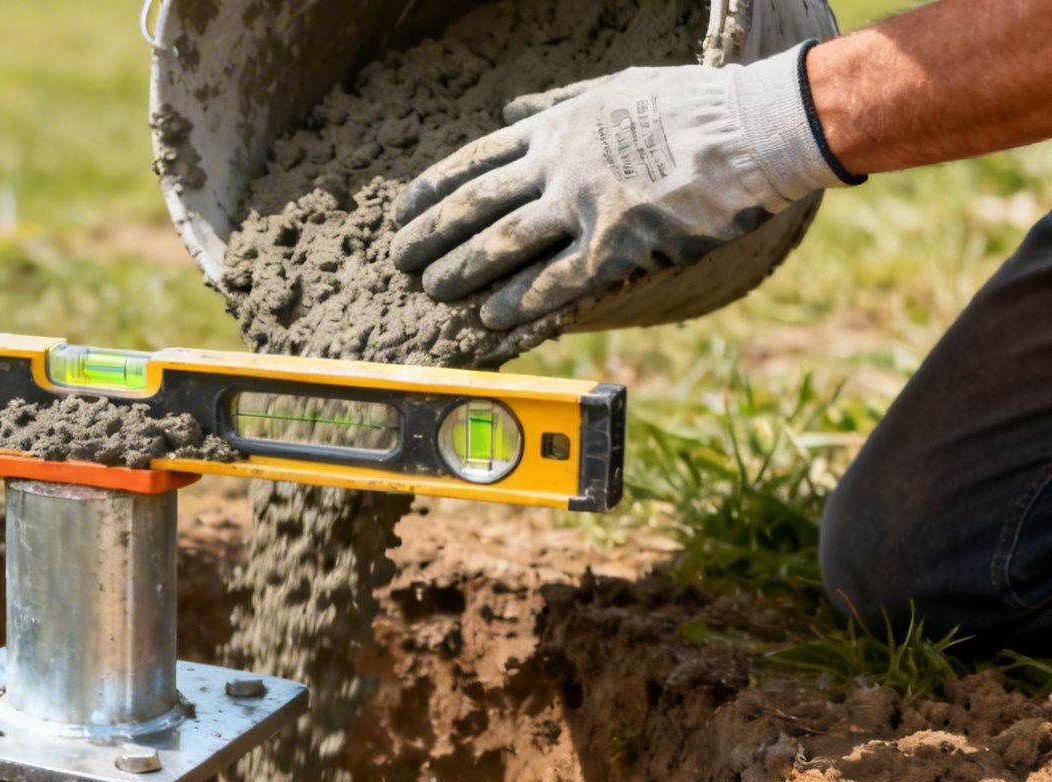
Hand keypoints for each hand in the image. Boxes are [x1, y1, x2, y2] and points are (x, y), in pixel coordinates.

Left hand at [391, 42, 859, 330]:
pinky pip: (555, 280)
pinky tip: (489, 318)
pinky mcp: (620, 244)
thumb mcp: (614, 87)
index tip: (403, 214)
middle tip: (401, 261)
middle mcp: (561, 166)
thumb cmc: (691, 103)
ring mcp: (588, 205)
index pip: (474, 162)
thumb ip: (556, 104)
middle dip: (431, 237)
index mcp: (556, 128)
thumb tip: (509, 108)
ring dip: (462, 271)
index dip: (431, 193)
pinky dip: (518, 301)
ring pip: (504, 244)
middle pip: (476, 207)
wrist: (757, 127)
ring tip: (435, 291)